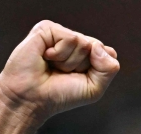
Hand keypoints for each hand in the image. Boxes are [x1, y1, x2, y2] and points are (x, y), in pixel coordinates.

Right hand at [0, 21, 120, 133]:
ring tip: (53, 66)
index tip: (79, 79)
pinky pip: (70, 38)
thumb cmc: (60, 94)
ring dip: (69, 61)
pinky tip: (46, 57)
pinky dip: (60, 53)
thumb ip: (109, 69)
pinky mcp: (46, 29)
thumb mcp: (94, 88)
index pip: (108, 53)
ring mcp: (60, 34)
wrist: (32, 98)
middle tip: (63, 73)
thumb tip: (99, 46)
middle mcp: (74, 42)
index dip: (98, 70)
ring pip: (84, 42)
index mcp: (86, 54)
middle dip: (83, 66)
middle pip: (97, 47)